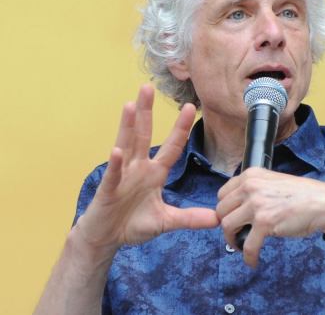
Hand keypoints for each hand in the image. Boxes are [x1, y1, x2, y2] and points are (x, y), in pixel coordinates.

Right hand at [74, 85, 218, 253]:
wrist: (106, 237)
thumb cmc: (133, 224)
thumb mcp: (166, 221)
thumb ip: (190, 218)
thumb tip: (217, 219)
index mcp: (154, 173)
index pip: (171, 146)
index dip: (180, 128)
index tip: (190, 106)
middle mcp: (138, 168)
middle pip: (143, 135)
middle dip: (146, 112)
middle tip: (147, 86)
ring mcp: (122, 176)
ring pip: (125, 146)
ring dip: (127, 126)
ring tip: (130, 105)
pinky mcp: (108, 190)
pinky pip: (113, 174)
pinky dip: (115, 164)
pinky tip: (116, 151)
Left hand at [216, 168, 324, 266]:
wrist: (323, 203)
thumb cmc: (301, 195)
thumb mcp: (272, 182)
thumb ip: (254, 190)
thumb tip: (236, 208)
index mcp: (251, 175)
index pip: (222, 194)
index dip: (225, 210)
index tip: (232, 219)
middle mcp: (250, 187)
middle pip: (221, 211)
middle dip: (226, 226)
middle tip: (236, 234)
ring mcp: (256, 204)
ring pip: (228, 227)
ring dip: (232, 241)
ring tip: (242, 246)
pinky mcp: (264, 222)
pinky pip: (247, 245)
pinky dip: (248, 257)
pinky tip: (253, 261)